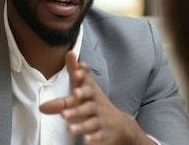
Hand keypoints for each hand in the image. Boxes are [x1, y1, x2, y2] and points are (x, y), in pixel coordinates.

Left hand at [40, 52, 154, 144]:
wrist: (120, 125)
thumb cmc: (95, 102)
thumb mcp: (86, 86)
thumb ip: (75, 71)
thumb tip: (68, 52)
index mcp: (91, 92)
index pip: (87, 82)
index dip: (82, 77)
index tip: (76, 72)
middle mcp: (97, 105)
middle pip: (88, 104)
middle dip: (79, 102)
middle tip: (73, 95)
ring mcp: (101, 120)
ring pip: (91, 122)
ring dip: (80, 124)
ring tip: (68, 128)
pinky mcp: (104, 134)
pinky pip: (99, 136)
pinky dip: (93, 138)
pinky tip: (85, 140)